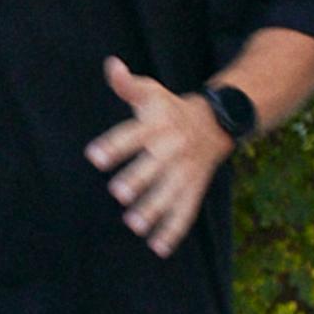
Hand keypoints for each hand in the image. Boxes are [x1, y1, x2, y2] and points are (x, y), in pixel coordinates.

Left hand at [86, 57, 230, 256]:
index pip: (133, 135)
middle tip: (119, 193)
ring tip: (134, 224)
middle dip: (138, 179)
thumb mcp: (152, 93)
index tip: (94, 156)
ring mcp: (185, 171)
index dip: (114, 145)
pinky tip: (157, 248)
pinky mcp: (194, 188)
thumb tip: (111, 65)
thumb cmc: (170, 109)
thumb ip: (128, 85)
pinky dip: (173, 231)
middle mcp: (172, 149)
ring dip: (153, 209)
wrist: (218, 122)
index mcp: (157, 125)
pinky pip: (186, 211)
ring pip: (170, 192)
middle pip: (153, 166)